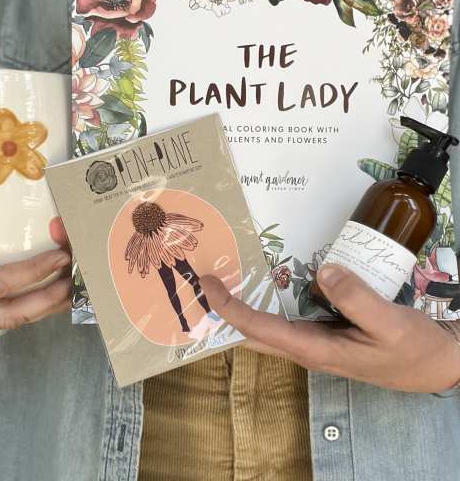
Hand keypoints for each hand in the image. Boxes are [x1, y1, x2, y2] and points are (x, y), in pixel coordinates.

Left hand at [200, 265, 459, 392]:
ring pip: (265, 326)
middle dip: (224, 310)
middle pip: (251, 332)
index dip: (229, 308)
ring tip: (224, 274)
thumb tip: (323, 271)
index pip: (259, 329)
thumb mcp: (391, 325)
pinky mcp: (321, 331)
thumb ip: (358, 299)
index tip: (208, 284)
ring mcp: (311, 341)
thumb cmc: (413, 350)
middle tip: (202, 280)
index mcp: (314, 350)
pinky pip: (284, 316)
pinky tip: (265, 277)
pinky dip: (268, 299)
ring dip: (242, 304)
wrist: (434, 366)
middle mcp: (304, 348)